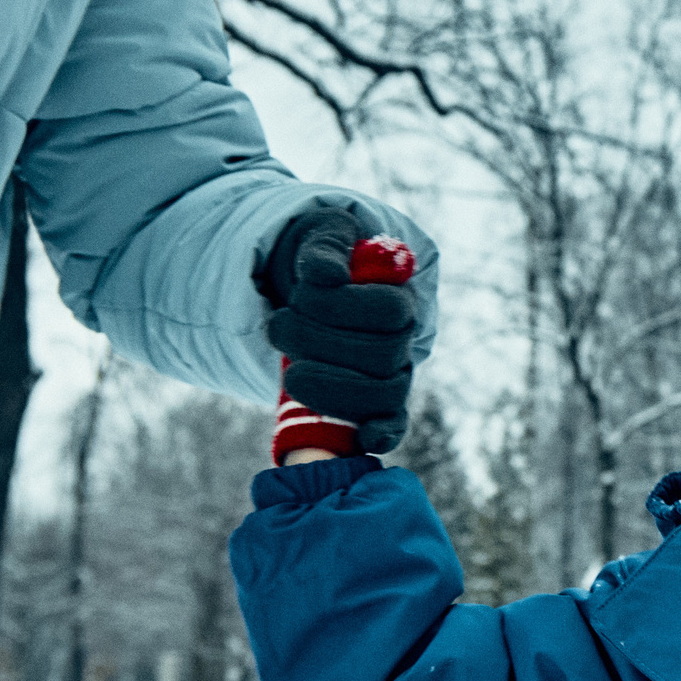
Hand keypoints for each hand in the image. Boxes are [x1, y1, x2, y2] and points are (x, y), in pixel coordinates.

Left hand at [260, 206, 419, 454]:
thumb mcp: (320, 240)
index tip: (299, 293)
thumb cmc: (321, 261)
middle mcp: (402, 339)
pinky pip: (393, 424)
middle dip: (319, 342)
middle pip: (382, 355)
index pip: (389, 311)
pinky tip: (364, 440)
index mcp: (399, 297)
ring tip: (287, 370)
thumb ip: (323, 250)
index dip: (340, 306)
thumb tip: (323, 273)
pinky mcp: (376, 405)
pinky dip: (382, 434)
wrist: (313, 290)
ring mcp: (392, 374)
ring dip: (329, 386)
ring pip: (380, 393)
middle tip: (277, 324)